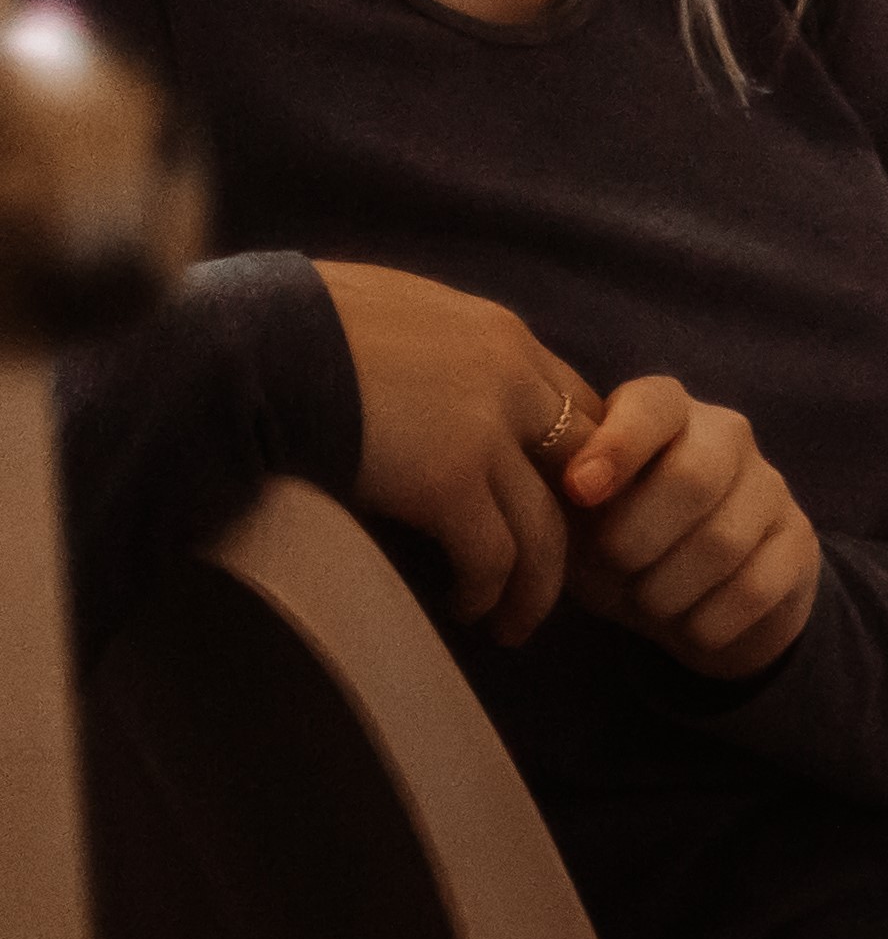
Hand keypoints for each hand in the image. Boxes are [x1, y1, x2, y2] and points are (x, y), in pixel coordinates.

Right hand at [319, 259, 600, 641]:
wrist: (252, 340)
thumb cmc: (296, 323)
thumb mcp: (396, 314)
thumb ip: (435, 350)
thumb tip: (425, 382)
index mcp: (502, 337)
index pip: (577, 408)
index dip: (579, 465)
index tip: (555, 508)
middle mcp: (514, 380)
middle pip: (585, 469)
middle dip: (577, 528)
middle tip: (551, 575)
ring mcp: (486, 431)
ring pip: (546, 527)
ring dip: (536, 585)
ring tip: (513, 624)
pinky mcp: (447, 481)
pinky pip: (493, 555)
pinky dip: (487, 590)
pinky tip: (466, 608)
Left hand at [553, 378, 822, 680]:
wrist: (696, 602)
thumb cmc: (619, 544)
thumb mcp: (580, 520)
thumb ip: (564, 498)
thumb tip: (556, 494)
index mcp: (667, 415)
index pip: (654, 406)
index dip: (617, 446)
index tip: (580, 493)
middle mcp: (727, 436)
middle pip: (693, 476)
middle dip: (637, 537)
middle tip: (612, 567)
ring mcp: (771, 487)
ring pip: (722, 542)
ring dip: (667, 590)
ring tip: (648, 602)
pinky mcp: (799, 542)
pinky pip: (755, 587)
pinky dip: (707, 622)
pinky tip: (691, 624)